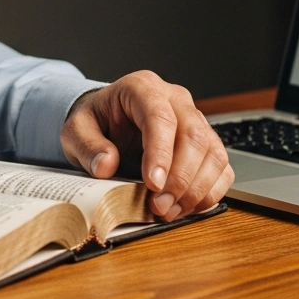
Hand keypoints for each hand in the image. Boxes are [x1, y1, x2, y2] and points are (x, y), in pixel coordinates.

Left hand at [60, 71, 233, 221]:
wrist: (107, 123)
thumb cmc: (95, 122)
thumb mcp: (76, 131)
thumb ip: (87, 146)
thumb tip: (106, 165)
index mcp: (142, 88)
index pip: (161, 118)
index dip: (161, 153)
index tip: (153, 184)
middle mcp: (175, 100)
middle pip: (194, 136)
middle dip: (180, 178)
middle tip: (160, 206)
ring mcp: (195, 120)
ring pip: (214, 153)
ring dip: (196, 189)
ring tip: (169, 211)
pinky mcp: (206, 144)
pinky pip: (222, 169)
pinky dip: (209, 193)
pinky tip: (185, 207)